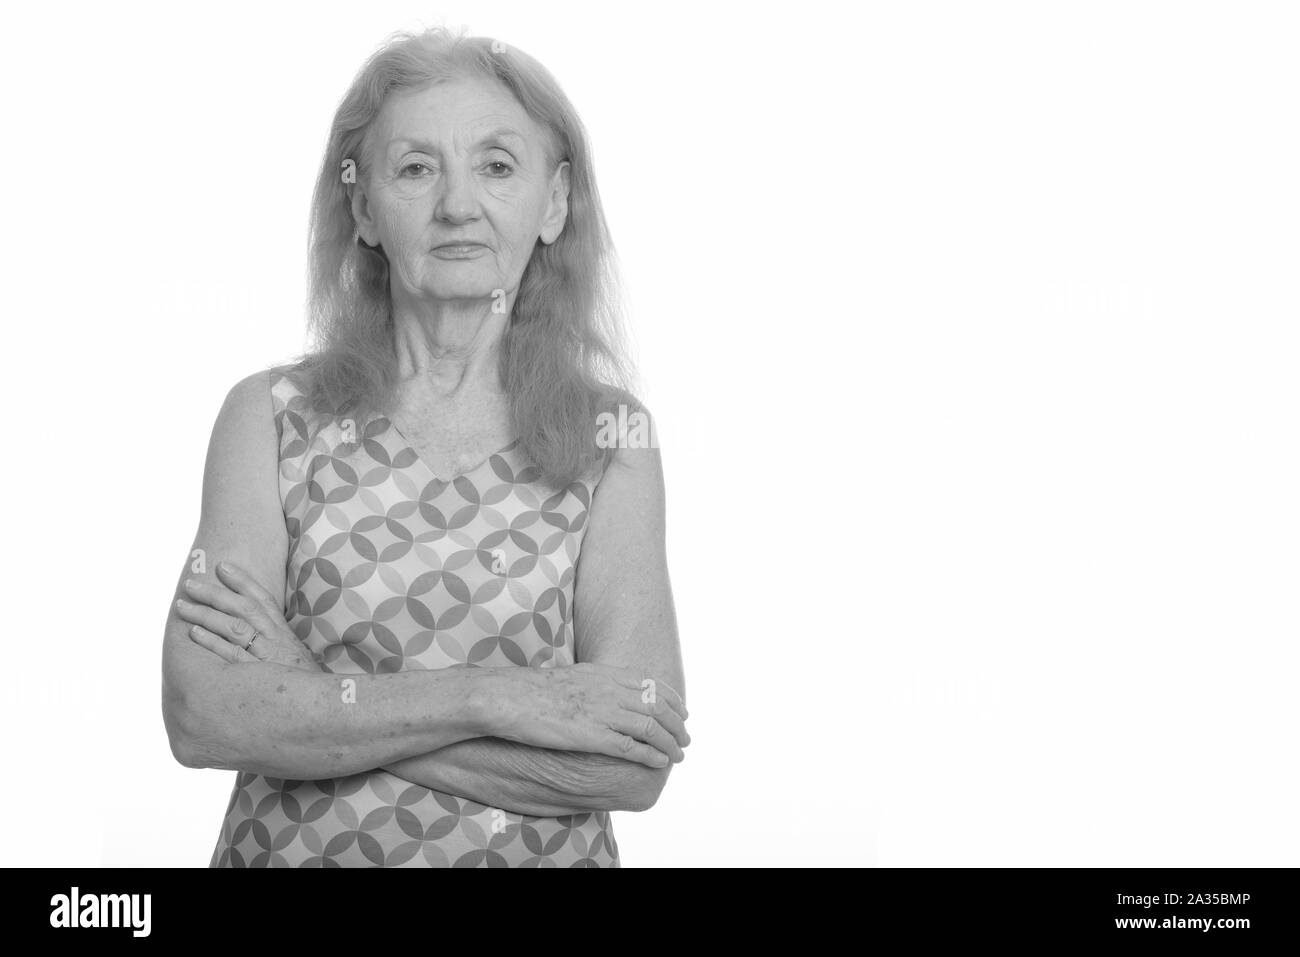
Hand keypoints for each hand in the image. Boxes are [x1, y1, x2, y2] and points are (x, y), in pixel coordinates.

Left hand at [175, 561, 321, 671]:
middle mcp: (276, 639)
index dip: (242, 580)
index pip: (263, 599)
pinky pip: (231, 654)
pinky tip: (193, 632)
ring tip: (182, 606)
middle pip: (243, 608)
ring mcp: (267, 656)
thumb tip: (256, 631)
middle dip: (215, 593)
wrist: (323, 706)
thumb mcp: (294, 657)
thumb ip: (276, 643)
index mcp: (284, 633)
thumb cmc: (304, 685)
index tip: (223, 566)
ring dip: (205, 614)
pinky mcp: (258, 675)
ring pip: (234, 627)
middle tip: (190, 584)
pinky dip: (211, 642)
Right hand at [482, 662, 690, 768]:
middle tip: (686, 738)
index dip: (673, 700)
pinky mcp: (592, 735)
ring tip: (679, 755)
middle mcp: (609, 689)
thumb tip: (603, 694)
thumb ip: (593, 685)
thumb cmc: (530, 691)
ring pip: (651, 727)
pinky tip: (659, 762)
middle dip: (678, 724)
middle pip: (658, 706)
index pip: (652, 685)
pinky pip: (632, 747)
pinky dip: (651, 755)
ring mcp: (602, 712)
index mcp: (604, 673)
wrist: (506, 698)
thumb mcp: (570, 678)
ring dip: (671, 742)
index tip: (683, 711)